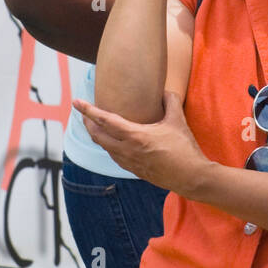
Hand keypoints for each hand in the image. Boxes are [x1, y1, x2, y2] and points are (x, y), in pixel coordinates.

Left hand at [73, 90, 209, 196]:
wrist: (191, 177)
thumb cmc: (185, 148)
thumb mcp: (178, 120)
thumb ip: (170, 101)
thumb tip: (164, 90)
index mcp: (135, 136)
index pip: (105, 120)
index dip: (88, 110)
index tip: (76, 102)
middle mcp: (128, 150)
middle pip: (98, 136)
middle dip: (88, 123)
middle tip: (84, 113)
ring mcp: (130, 163)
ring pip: (105, 148)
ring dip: (98, 135)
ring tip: (97, 125)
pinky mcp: (135, 171)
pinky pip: (115, 156)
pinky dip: (109, 146)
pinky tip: (114, 142)